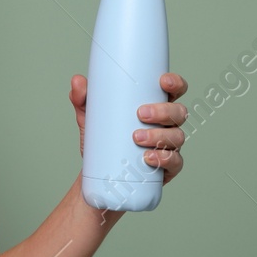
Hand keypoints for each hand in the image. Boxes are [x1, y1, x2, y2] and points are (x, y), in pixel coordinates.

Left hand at [69, 72, 189, 184]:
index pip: (174, 91)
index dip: (175, 83)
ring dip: (159, 135)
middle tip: (141, 114)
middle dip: (163, 111)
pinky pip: (175, 162)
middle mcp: (166, 125)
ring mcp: (169, 146)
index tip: (163, 82)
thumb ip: (83, 99)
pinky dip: (163, 159)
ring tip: (136, 137)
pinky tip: (148, 157)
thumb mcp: (91, 118)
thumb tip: (77, 81)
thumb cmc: (103, 141)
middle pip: (179, 112)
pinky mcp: (167, 168)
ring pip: (177, 136)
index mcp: (155, 106)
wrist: (99, 175)